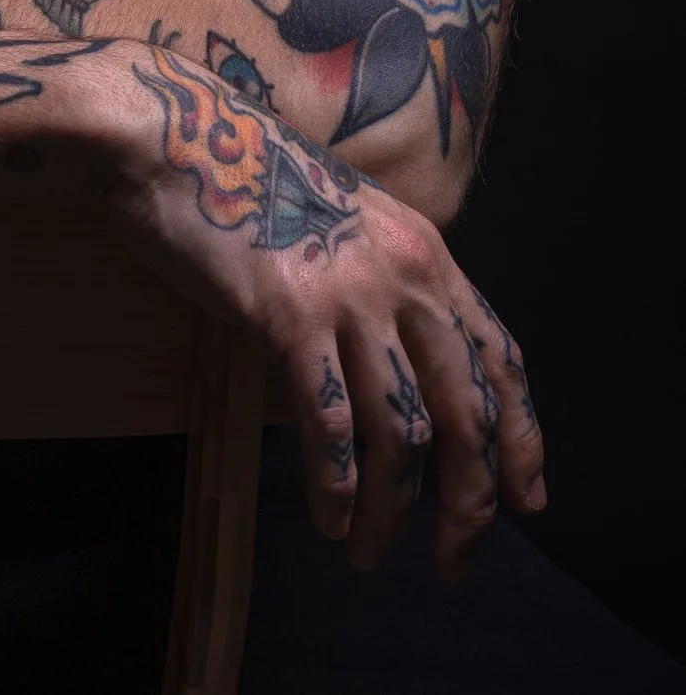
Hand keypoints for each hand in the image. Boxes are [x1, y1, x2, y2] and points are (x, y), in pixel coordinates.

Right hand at [97, 42, 543, 578]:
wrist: (170, 135)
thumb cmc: (241, 181)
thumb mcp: (339, 225)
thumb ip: (378, 290)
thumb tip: (394, 378)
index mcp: (424, 250)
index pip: (499, 358)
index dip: (522, 438)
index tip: (525, 502)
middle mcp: (404, 272)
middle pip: (466, 411)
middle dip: (470, 502)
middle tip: (451, 559)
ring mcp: (350, 292)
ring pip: (402, 432)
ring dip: (394, 510)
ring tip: (369, 551)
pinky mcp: (290, 313)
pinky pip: (330, 425)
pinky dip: (337, 487)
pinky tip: (330, 517)